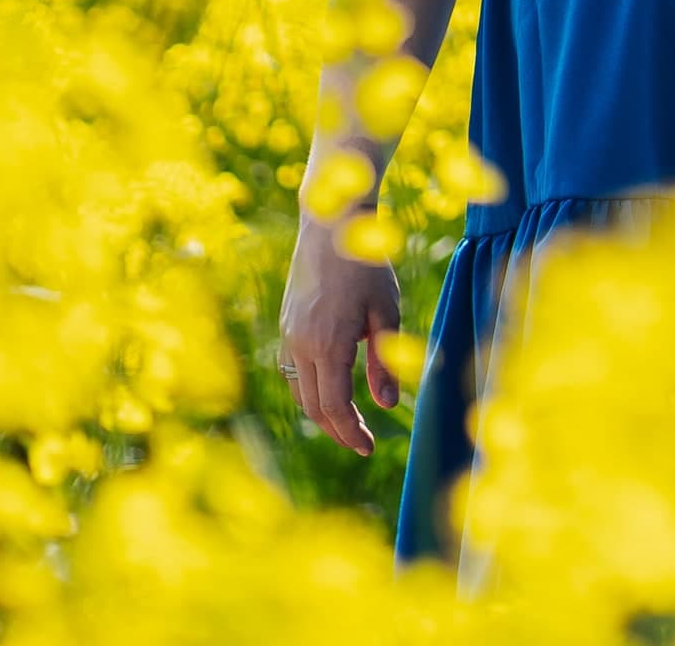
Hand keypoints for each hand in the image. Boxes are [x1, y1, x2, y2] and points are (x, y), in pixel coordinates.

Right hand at [277, 216, 404, 454]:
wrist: (330, 225)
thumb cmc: (366, 265)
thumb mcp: (386, 312)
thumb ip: (384, 361)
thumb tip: (387, 404)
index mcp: (327, 344)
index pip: (333, 407)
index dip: (350, 433)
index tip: (369, 449)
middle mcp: (300, 343)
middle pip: (312, 406)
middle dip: (336, 430)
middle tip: (362, 443)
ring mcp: (289, 334)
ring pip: (298, 391)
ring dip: (320, 412)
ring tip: (348, 422)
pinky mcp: (286, 325)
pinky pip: (293, 370)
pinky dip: (310, 389)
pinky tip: (330, 390)